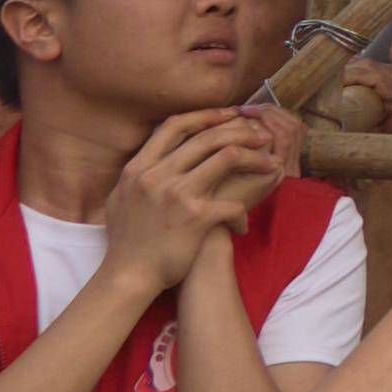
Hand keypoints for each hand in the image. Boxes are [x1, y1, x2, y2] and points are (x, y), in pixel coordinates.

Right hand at [102, 102, 280, 295]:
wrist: (128, 276)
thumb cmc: (127, 241)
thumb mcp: (121, 197)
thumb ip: (139, 172)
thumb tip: (156, 151)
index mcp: (138, 167)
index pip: (175, 126)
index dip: (206, 116)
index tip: (230, 115)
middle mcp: (156, 175)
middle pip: (207, 137)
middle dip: (241, 131)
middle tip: (262, 136)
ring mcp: (176, 194)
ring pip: (228, 157)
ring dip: (255, 158)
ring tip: (271, 164)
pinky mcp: (195, 217)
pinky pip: (233, 203)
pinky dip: (242, 213)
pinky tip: (243, 224)